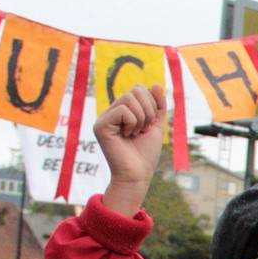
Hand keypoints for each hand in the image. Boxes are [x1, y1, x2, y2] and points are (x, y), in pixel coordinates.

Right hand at [96, 84, 167, 215]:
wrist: (138, 174)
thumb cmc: (145, 154)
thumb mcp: (155, 125)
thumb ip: (157, 105)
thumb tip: (155, 83)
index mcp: (123, 111)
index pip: (140, 89)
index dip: (152, 104)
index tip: (148, 125)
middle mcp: (111, 112)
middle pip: (135, 90)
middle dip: (148, 111)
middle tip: (142, 130)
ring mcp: (104, 118)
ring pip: (129, 98)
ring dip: (141, 118)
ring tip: (135, 133)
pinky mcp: (100, 125)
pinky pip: (123, 110)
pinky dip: (132, 123)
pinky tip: (127, 136)